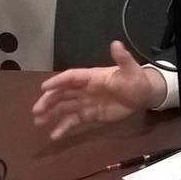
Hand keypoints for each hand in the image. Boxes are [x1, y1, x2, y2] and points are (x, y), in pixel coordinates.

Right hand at [31, 41, 165, 139]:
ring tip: (38, 122)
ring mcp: (86, 103)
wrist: (144, 95)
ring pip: (65, 108)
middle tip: (36, 110)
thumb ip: (122, 58)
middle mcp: (84, 89)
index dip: (58, 81)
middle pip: (63, 94)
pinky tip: (55, 136)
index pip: (71, 77)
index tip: (44, 87)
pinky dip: (64, 127)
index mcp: (91, 76)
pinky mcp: (90, 115)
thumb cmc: (135, 79)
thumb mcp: (130, 69)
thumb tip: (116, 44)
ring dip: (51, 114)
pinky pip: (74, 121)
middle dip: (49, 101)